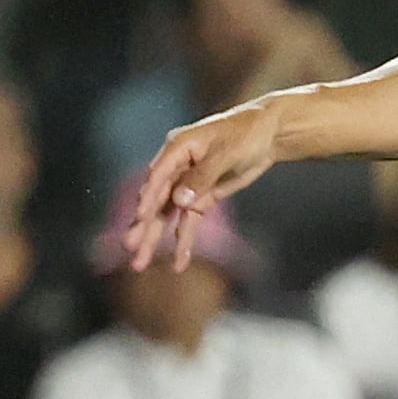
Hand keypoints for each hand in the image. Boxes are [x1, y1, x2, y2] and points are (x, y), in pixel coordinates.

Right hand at [126, 98, 283, 271]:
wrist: (268, 134)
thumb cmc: (246, 134)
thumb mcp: (227, 153)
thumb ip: (202, 177)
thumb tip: (179, 201)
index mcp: (178, 148)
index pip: (158, 176)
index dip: (149, 197)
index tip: (139, 217)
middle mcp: (176, 168)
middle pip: (157, 199)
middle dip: (143, 225)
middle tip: (129, 247)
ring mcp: (187, 185)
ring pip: (166, 215)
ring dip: (155, 239)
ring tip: (139, 263)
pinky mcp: (200, 199)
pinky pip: (188, 222)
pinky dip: (183, 242)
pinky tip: (179, 264)